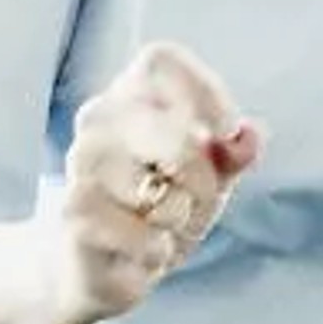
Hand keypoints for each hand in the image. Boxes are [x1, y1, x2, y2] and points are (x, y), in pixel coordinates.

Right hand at [54, 40, 260, 323]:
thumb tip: (249, 135)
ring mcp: (80, 164)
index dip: (205, 91)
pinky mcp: (73, 213)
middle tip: (197, 199)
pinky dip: (157, 250)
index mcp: (129, 94)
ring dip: (178, 218)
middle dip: (202, 178)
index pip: (161, 60)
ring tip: (160, 224)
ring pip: (158, 191)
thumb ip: (232, 152)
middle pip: (177, 135)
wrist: (100, 263)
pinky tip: (142, 250)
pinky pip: (143, 235)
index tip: (227, 133)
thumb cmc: (159, 205)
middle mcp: (97, 119)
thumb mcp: (208, 175)